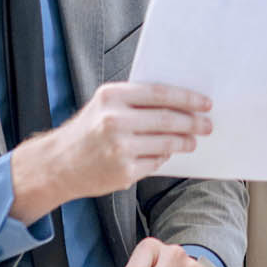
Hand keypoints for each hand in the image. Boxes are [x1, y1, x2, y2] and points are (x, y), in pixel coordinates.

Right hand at [10, 82, 211, 224]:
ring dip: (185, 142)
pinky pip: (156, 162)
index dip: (187, 98)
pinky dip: (165, 156)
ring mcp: (120, 148)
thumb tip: (181, 102)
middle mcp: (115, 121)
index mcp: (112, 96)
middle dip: (193, 122)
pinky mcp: (124, 172)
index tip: (205, 103)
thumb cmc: (88, 130)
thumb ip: (136, 101)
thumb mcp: (105, 105)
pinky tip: (167, 152)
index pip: (160, 94)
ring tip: (192, 141)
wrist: (58, 164)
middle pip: (168, 119)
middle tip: (207, 124)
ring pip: (166, 143)